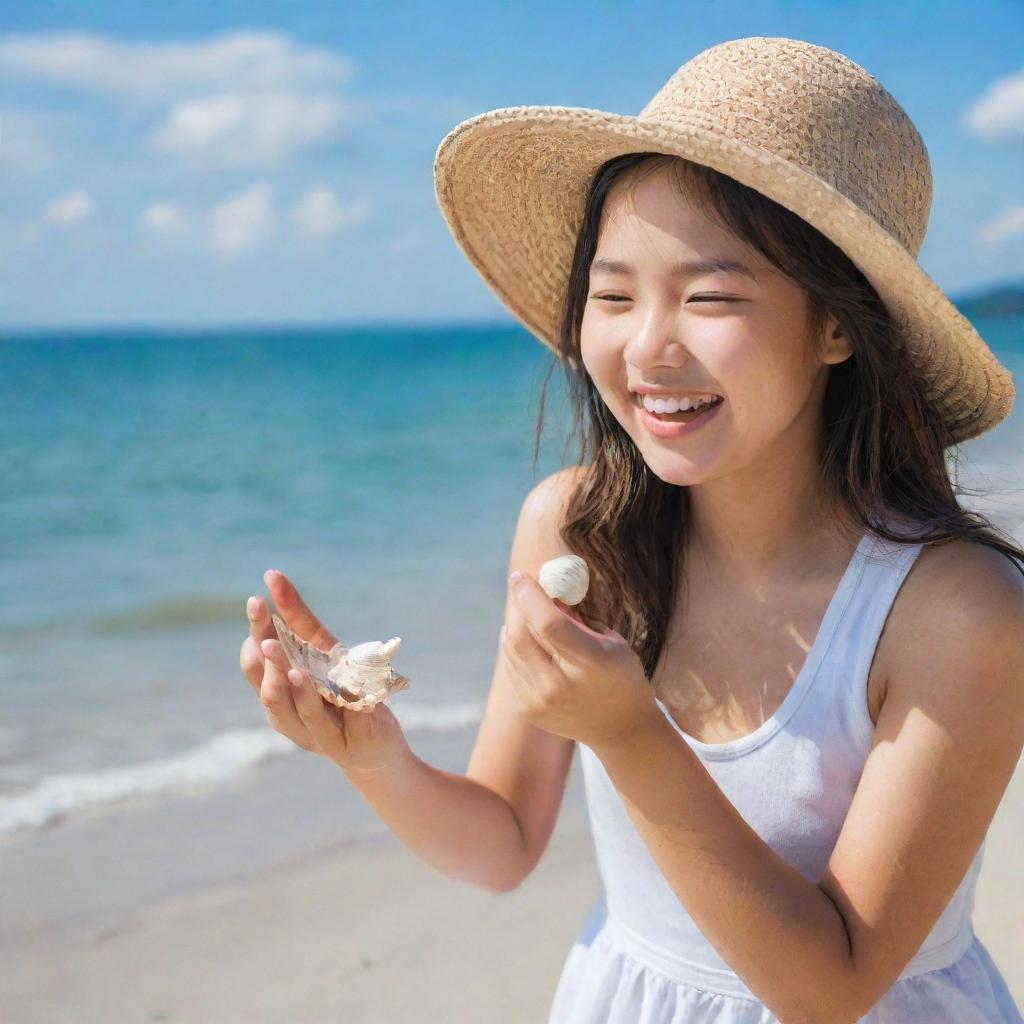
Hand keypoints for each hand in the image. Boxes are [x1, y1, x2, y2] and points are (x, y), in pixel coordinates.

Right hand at [239, 569, 412, 774]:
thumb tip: (274, 578)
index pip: (255, 657)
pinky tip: (301, 676)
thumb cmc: (346, 697)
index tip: (258, 597)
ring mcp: (305, 731)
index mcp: (277, 690)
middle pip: (261, 677)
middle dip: (259, 641)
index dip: (255, 627)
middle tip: (257, 608)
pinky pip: (314, 719)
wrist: (376, 749)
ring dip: (275, 670)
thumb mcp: (326, 654)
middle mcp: (283, 713)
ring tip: (271, 644)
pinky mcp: (333, 743)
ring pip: (280, 702)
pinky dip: (304, 697)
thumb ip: (301, 621)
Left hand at [499, 570, 658, 748]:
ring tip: (523, 611)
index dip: (530, 596)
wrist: (622, 730)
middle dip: (516, 605)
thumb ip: (577, 619)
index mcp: (590, 662)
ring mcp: (541, 701)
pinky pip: (512, 668)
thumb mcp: (612, 641)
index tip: (520, 575)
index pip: (549, 624)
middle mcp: (561, 685)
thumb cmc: (622, 677)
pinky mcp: (529, 710)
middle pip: (521, 636)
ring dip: (513, 624)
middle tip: (518, 587)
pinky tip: (523, 638)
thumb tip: (548, 593)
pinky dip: (514, 647)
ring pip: (511, 651)